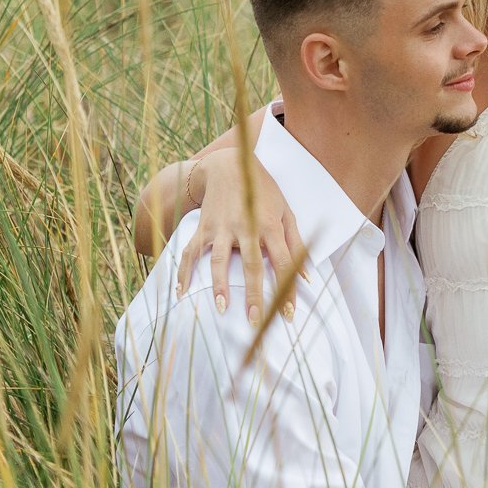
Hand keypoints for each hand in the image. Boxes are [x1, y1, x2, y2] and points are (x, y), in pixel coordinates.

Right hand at [174, 149, 303, 325]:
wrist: (230, 166)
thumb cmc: (264, 192)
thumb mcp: (286, 212)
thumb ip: (296, 244)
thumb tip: (307, 276)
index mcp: (269, 225)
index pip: (282, 262)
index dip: (287, 289)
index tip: (288, 314)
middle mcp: (245, 227)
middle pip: (251, 264)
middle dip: (254, 294)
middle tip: (255, 321)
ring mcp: (221, 228)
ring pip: (219, 259)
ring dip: (219, 285)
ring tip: (221, 309)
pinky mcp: (203, 228)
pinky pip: (190, 252)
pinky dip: (183, 272)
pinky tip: (181, 292)